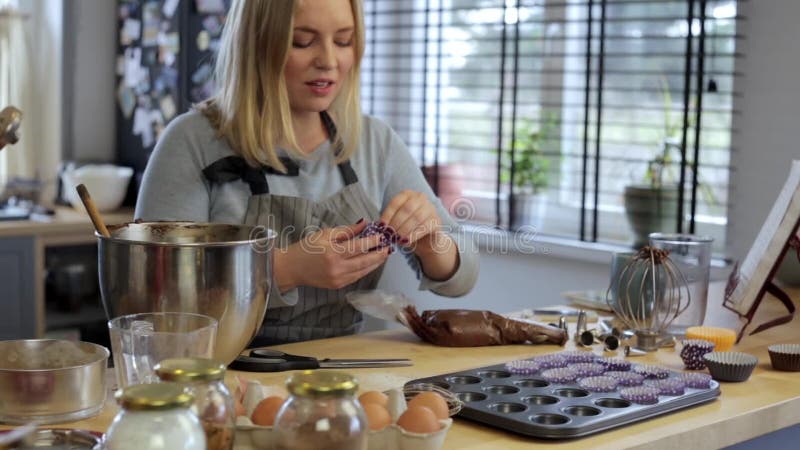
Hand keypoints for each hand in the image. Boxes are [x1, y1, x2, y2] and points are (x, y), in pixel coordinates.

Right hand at [275, 220, 390, 290]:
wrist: (292, 268)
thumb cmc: (307, 248)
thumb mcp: (325, 234)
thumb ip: (346, 230)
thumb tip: (364, 224)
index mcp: (332, 252)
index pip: (358, 247)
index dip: (372, 242)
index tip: (382, 237)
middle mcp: (336, 268)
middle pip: (364, 261)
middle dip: (378, 254)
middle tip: (388, 248)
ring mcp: (338, 279)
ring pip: (363, 271)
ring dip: (375, 263)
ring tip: (383, 255)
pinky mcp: (338, 286)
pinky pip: (356, 277)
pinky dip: (366, 270)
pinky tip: (371, 263)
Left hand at [379, 190, 442, 248]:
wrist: (425, 240)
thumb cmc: (407, 229)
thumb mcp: (396, 222)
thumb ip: (389, 221)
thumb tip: (379, 226)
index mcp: (408, 194)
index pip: (396, 202)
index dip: (387, 215)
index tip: (381, 227)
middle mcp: (421, 198)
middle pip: (407, 209)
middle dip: (396, 223)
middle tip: (389, 234)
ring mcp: (431, 208)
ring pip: (416, 218)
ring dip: (404, 230)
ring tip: (396, 239)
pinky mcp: (437, 221)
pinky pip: (425, 227)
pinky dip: (413, 235)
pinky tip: (405, 242)